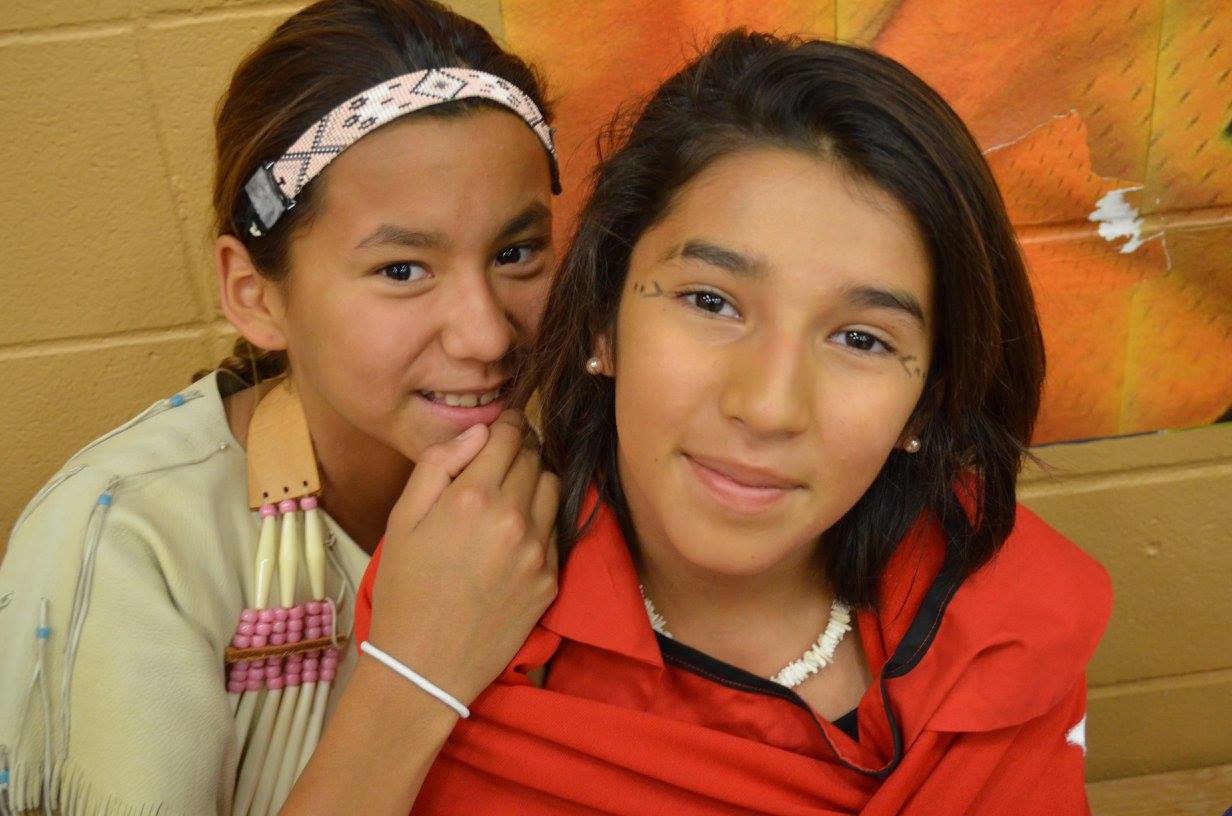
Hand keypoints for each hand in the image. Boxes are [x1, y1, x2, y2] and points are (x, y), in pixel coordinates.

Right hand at [367, 410, 559, 703]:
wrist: (425, 666)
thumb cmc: (404, 590)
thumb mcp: (402, 519)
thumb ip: (438, 465)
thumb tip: (479, 433)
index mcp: (473, 496)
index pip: (509, 436)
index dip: (508, 424)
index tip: (503, 426)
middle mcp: (514, 517)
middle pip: (535, 459)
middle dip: (521, 450)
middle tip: (503, 459)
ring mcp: (538, 550)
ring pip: (553, 489)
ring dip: (536, 481)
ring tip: (512, 493)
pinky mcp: (551, 579)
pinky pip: (556, 530)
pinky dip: (541, 520)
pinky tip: (517, 533)